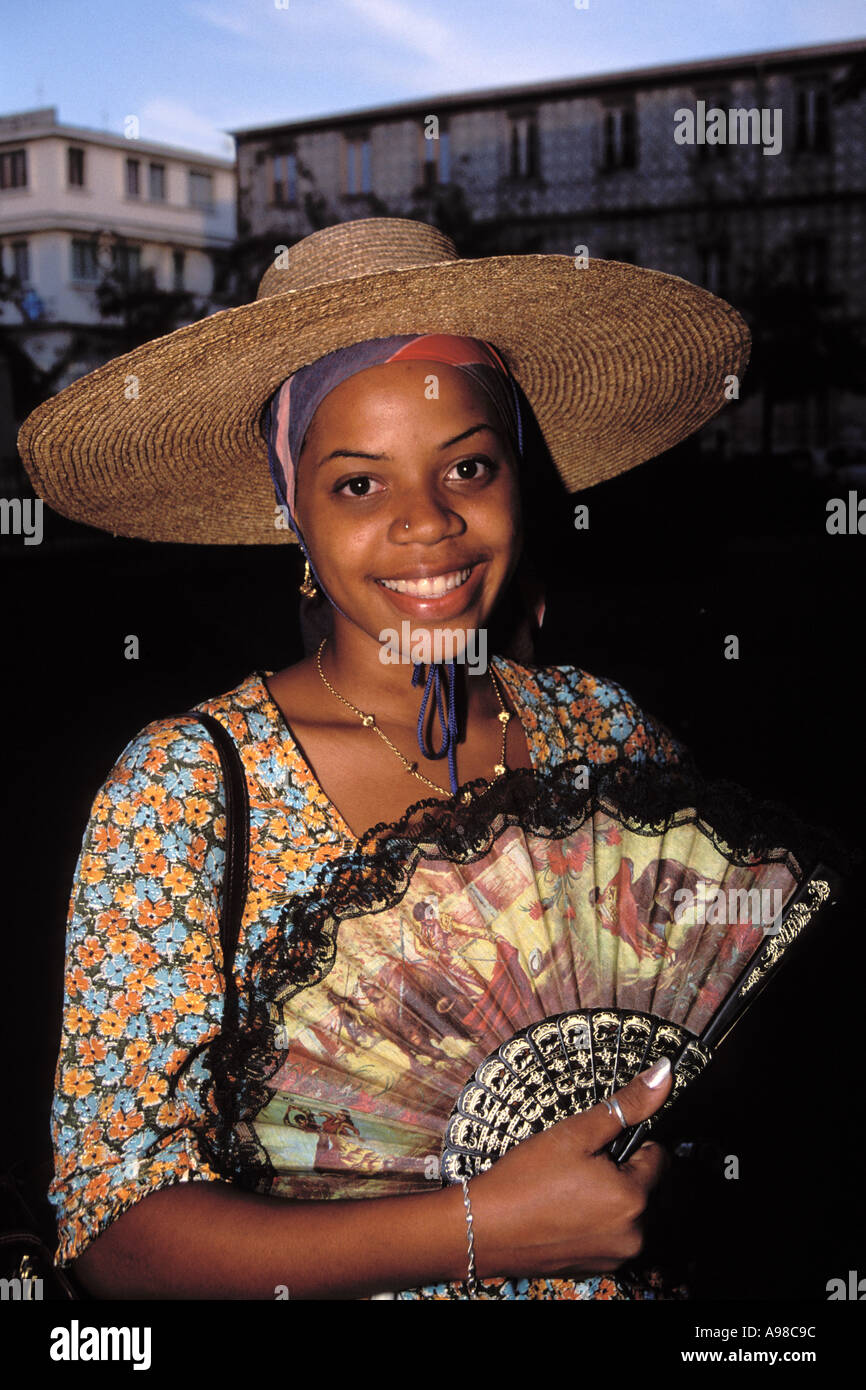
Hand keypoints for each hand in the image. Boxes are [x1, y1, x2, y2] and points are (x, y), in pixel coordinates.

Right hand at [466, 1056, 673, 1280]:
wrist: (483, 1229)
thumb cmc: (526, 1178)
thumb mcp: (575, 1133)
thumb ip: (626, 1105)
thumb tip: (663, 1074)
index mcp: (634, 1199)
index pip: (658, 1157)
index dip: (628, 1144)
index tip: (595, 1148)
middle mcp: (634, 1235)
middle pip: (643, 1187)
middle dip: (618, 1173)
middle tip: (576, 1169)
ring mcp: (615, 1256)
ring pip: (626, 1212)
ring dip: (607, 1198)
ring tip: (566, 1190)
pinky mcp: (597, 1268)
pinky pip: (609, 1235)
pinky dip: (593, 1222)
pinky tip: (562, 1213)